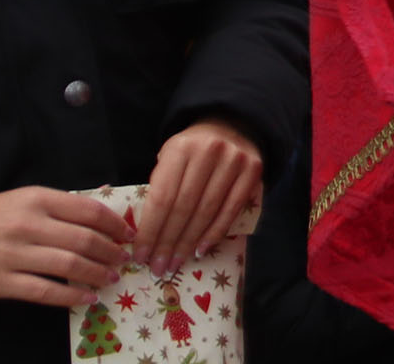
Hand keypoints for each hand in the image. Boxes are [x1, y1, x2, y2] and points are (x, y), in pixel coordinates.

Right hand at [0, 186, 128, 306]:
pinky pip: (44, 291)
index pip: (87, 210)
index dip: (114, 223)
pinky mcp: (0, 282)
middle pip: (83, 239)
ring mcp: (13, 255)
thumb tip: (100, 216)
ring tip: (110, 278)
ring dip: (96, 273)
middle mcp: (27, 225)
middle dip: (110, 251)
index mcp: (36, 199)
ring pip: (69, 265)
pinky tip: (87, 298)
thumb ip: (56, 207)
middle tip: (123, 259)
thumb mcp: (21, 201)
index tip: (127, 234)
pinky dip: (70, 296)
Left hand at [135, 120, 262, 274]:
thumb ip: (160, 188)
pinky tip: (200, 250)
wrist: (232, 125)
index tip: (140, 256)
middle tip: (157, 268)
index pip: (162, 198)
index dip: (150, 231)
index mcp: (180, 148)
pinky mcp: (253, 169)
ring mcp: (234, 160)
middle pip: (183, 207)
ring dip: (188, 243)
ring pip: (206, 211)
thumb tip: (145, 236)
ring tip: (174, 264)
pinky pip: (231, 209)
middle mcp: (209, 151)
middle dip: (168, 242)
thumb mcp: (169, 158)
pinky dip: (215, 232)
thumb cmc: (192, 151)